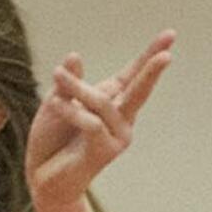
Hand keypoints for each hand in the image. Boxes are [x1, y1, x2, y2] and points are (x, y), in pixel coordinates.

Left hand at [24, 30, 174, 207]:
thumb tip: (74, 55)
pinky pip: (92, 123)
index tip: (170, 35)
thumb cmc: (51, 140)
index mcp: (111, 102)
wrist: (41, 176)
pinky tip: (55, 104)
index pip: (132, 75)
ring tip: (57, 75)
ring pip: (102, 103)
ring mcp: (116, 136)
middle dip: (151, 71)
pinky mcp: (105, 151)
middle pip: (139, 89)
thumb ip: (66, 83)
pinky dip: (72, 112)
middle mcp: (121, 119)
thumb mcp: (55, 104)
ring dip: (78, 88)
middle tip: (167, 54)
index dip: (149, 56)